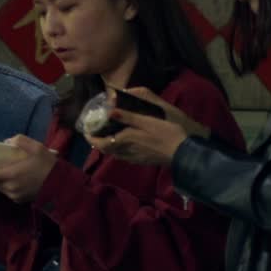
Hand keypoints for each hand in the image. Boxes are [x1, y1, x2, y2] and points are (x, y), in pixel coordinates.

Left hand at [0, 135, 57, 203]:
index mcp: (10, 175)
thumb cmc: (49, 166)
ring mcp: (14, 196)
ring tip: (0, 170)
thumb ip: (20, 141)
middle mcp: (9, 188)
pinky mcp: (19, 200)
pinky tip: (14, 178)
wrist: (63, 186)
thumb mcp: (37, 147)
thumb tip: (8, 141)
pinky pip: (8, 191)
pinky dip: (7, 185)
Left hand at [88, 87, 208, 166]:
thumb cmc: (169, 132)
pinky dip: (120, 150)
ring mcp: (137, 158)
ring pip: (116, 154)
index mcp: (127, 139)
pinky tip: (125, 144)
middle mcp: (128, 151)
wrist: (186, 152)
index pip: (102, 143)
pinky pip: (126, 156)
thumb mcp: (149, 120)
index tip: (85, 130)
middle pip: (108, 150)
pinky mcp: (145, 161)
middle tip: (95, 132)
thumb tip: (110, 110)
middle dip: (99, 141)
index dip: (91, 137)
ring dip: (109, 146)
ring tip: (108, 136)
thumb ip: (128, 116)